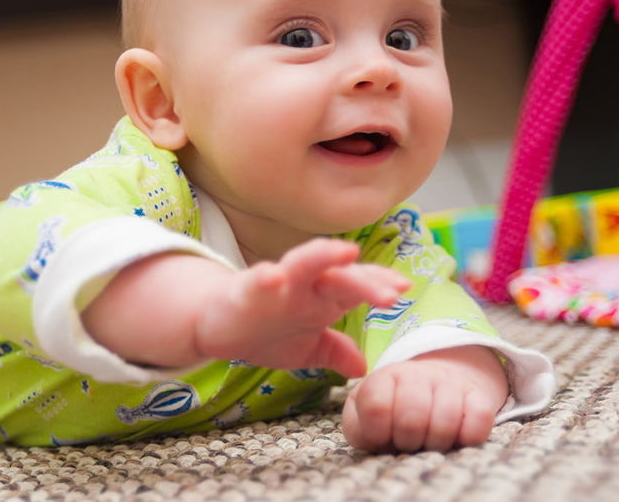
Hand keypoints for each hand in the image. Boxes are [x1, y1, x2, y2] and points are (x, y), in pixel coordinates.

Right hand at [195, 238, 410, 377]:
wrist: (214, 326)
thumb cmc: (263, 331)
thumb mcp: (304, 350)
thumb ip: (334, 351)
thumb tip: (363, 367)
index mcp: (321, 297)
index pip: (357, 286)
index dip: (379, 285)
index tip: (404, 291)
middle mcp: (304, 285)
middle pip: (339, 275)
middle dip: (365, 280)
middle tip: (391, 292)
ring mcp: (276, 284)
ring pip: (303, 262)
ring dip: (324, 256)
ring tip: (346, 251)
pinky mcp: (246, 289)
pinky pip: (257, 279)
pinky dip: (265, 276)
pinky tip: (274, 277)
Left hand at [341, 345, 508, 451]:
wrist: (433, 389)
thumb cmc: (393, 413)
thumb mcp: (364, 418)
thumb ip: (360, 429)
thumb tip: (376, 439)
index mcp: (383, 378)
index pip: (375, 406)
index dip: (378, 431)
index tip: (382, 434)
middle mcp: (416, 374)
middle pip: (411, 419)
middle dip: (407, 441)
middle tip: (408, 441)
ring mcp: (450, 382)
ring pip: (444, 424)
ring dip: (435, 443)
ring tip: (429, 440)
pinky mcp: (479, 398)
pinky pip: (477, 424)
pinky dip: (466, 439)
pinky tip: (455, 437)